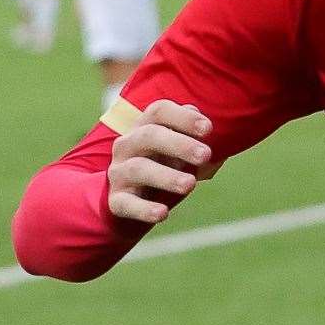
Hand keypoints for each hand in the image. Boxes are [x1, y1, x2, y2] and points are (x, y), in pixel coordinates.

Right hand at [107, 100, 212, 223]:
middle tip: (206, 155)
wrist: (134, 198)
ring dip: (166, 176)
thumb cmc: (167, 163)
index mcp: (146, 126)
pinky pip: (126, 203)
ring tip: (190, 184)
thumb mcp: (182, 147)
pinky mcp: (116, 200)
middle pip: (149, 136)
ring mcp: (119, 172)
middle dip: (179, 144)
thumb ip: (194, 135)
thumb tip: (205, 126)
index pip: (159, 111)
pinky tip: (163, 214)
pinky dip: (144, 209)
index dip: (183, 117)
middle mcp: (128, 145)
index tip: (208, 129)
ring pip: (138, 169)